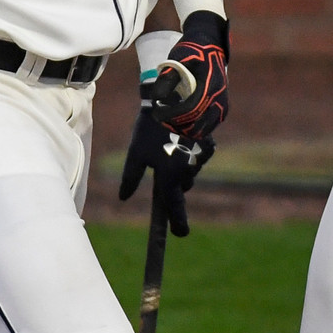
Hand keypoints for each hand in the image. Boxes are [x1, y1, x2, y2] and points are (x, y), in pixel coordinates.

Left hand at [117, 104, 215, 237]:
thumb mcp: (136, 152)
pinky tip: (178, 134)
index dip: (178, 222)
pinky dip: (188, 149)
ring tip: (166, 142)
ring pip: (189, 169)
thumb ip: (131, 177)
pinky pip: (197, 154)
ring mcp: (201, 158)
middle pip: (182, 187)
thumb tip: (124, 196)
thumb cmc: (153, 127)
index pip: (174, 207)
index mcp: (171, 176)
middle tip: (163, 169)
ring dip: (180, 164)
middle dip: (174, 183)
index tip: (181, 234)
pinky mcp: (208, 144)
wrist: (179, 97)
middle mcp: (189, 171)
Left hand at [147, 11, 229, 139]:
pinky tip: (180, 123)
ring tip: (168, 121)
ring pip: (203, 130)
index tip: (156, 114)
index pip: (190, 109)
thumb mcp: (176, 59)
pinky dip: (194, 129)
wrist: (210, 44)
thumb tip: (156, 98)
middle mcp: (219, 97)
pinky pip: (208, 126)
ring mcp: (222, 104)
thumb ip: (167, 78)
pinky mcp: (222, 108)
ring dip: (184, 130)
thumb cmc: (192, 50)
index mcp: (210, 85)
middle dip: (175, 125)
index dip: (171, 115)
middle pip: (197, 124)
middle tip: (160, 118)